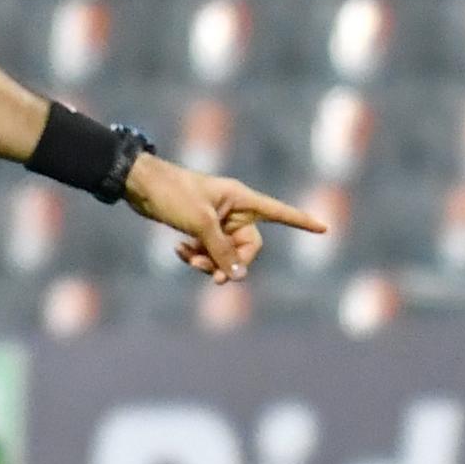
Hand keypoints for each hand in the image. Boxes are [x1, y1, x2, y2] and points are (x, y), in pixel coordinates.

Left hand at [127, 156, 327, 283]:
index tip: (323, 228)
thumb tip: (238, 276)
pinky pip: (209, 250)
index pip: (280, 211)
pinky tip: (179, 251)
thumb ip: (222, 251)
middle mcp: (234, 210)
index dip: (301, 221)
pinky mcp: (201, 227)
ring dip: (210, 262)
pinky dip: (197, 255)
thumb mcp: (201, 224)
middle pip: (248, 246)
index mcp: (242, 199)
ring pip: (226, 253)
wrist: (141, 185)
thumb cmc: (174, 194)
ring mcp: (217, 220)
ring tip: (190, 261)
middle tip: (214, 278)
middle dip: (232, 263)